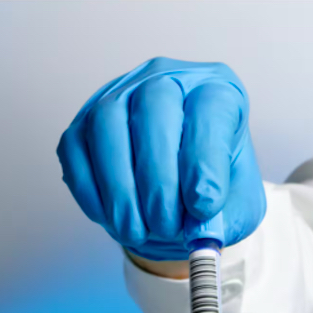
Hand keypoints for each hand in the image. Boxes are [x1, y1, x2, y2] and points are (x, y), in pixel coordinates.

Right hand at [57, 57, 265, 260]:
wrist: (178, 197)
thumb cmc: (210, 188)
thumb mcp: (237, 208)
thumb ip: (227, 219)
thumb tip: (201, 231)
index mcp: (216, 91)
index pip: (210, 108)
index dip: (204, 160)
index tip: (203, 206)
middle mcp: (166, 81)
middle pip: (155, 107)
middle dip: (158, 178)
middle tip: (165, 225)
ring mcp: (118, 97)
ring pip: (108, 124)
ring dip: (120, 187)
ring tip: (135, 231)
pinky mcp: (83, 124)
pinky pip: (76, 148)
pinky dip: (90, 190)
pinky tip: (110, 218)